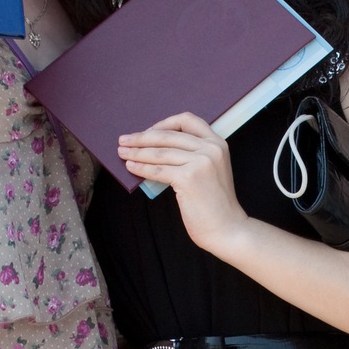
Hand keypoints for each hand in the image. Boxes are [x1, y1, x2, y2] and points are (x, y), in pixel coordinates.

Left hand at [118, 112, 246, 252]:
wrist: (226, 228)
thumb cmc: (214, 205)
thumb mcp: (209, 171)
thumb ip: (192, 157)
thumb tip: (154, 150)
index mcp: (217, 143)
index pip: (187, 120)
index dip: (164, 123)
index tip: (148, 131)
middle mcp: (211, 148)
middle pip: (168, 135)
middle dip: (142, 137)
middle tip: (124, 140)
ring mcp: (201, 162)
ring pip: (160, 152)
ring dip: (137, 152)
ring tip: (122, 154)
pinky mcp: (189, 177)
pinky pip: (158, 170)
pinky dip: (141, 168)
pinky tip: (131, 167)